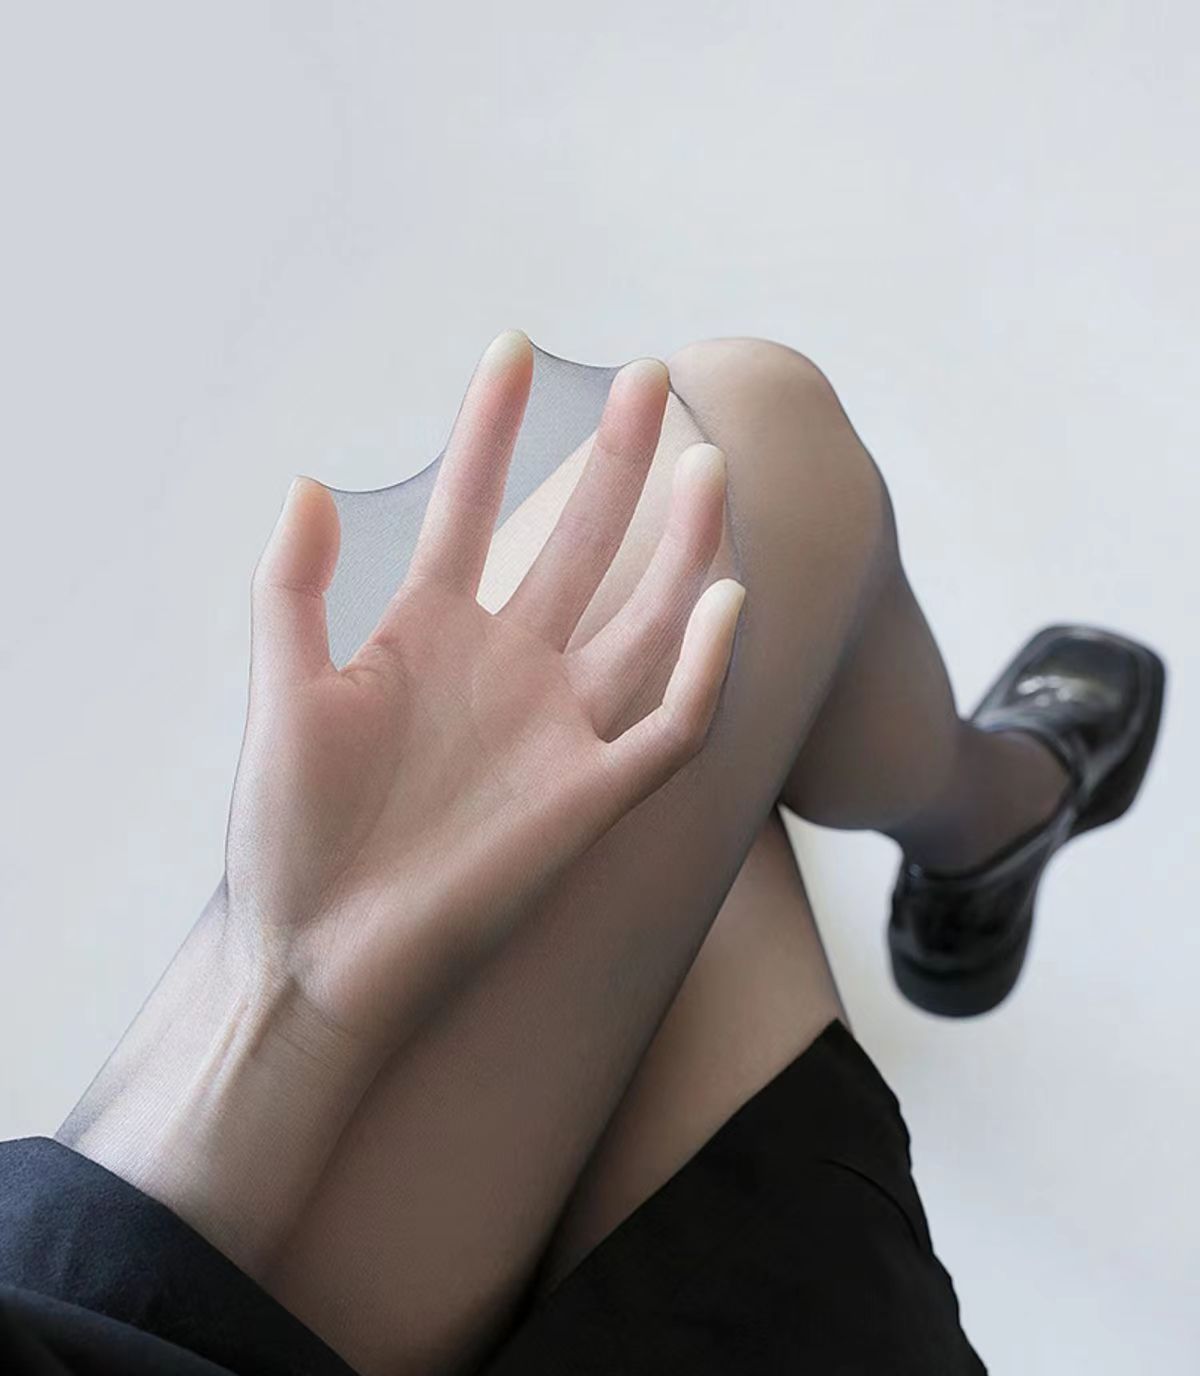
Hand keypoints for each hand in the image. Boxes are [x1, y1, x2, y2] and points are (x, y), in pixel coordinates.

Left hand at [229, 329, 743, 1050]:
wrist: (318, 956)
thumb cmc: (292, 834)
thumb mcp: (281, 695)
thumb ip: (294, 588)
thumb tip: (308, 481)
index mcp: (429, 635)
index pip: (474, 509)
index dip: (493, 429)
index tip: (512, 346)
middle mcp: (506, 669)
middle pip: (580, 545)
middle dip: (613, 462)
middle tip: (650, 377)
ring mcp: (556, 730)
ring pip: (646, 620)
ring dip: (680, 544)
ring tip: (708, 465)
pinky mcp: (593, 799)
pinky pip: (671, 725)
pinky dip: (705, 668)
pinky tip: (722, 595)